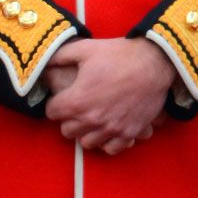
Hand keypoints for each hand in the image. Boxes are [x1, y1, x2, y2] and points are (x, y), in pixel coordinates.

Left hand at [44, 38, 173, 154]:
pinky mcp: (129, 133)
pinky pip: (111, 148)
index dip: (55, 103)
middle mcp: (92, 120)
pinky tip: (107, 128)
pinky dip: (106, 141)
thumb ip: (59, 56)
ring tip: (91, 119)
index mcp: (77, 100)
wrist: (153, 63)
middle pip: (67, 131)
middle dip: (68, 119)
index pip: (51, 112)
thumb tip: (43, 62)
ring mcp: (111, 129)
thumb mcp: (84, 49)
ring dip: (85, 132)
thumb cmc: (117, 55)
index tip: (62, 97)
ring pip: (86, 142)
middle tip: (75, 108)